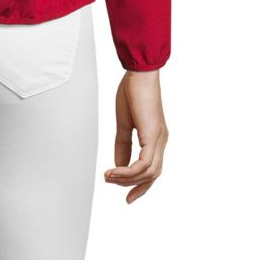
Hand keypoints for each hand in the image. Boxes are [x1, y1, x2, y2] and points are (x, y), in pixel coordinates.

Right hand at [103, 69, 167, 203]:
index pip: (151, 170)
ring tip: (109, 176)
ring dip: (127, 179)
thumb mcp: (124, 123)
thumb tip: (119, 166)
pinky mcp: (153, 135)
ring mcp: (159, 139)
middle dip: (132, 185)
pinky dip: (128, 171)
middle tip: (111, 184)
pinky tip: (114, 170)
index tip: (126, 196)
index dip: (139, 186)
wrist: (139, 73)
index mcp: (156, 138)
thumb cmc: (132, 92)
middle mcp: (161, 141)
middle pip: (151, 175)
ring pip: (149, 173)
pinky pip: (144, 163)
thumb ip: (122, 145)